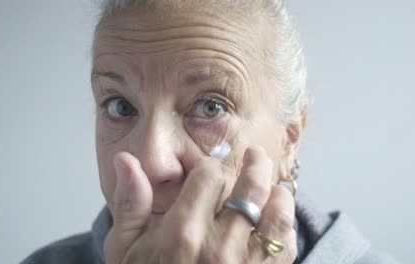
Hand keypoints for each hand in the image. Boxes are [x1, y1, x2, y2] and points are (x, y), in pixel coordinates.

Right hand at [104, 146, 296, 262]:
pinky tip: (273, 221)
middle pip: (251, 185)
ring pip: (278, 211)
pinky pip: (288, 243)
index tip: (210, 171)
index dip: (211, 166)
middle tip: (254, 155)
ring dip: (277, 192)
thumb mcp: (126, 250)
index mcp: (181, 234)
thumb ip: (130, 203)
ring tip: (270, 186)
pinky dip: (286, 225)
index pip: (210, 175)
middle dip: (255, 162)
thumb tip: (126, 159)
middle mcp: (218, 247)